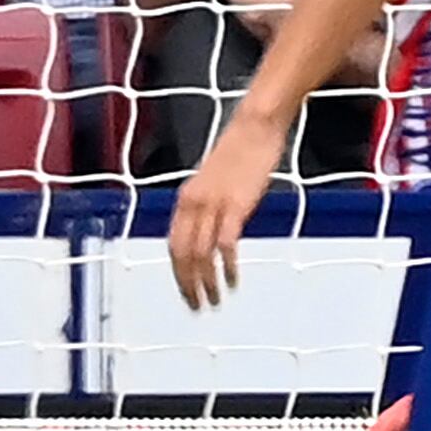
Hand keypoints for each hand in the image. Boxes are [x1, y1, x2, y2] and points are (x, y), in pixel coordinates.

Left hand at [168, 109, 288, 308]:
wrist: (256, 124)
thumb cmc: (242, 148)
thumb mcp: (216, 179)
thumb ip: (209, 204)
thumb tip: (211, 227)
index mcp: (186, 199)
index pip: (174, 246)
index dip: (179, 274)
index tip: (188, 292)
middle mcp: (193, 204)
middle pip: (183, 255)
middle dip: (189, 285)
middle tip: (198, 306)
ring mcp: (214, 205)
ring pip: (202, 254)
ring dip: (208, 282)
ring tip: (217, 299)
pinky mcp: (237, 204)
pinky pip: (226, 244)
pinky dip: (227, 266)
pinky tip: (234, 278)